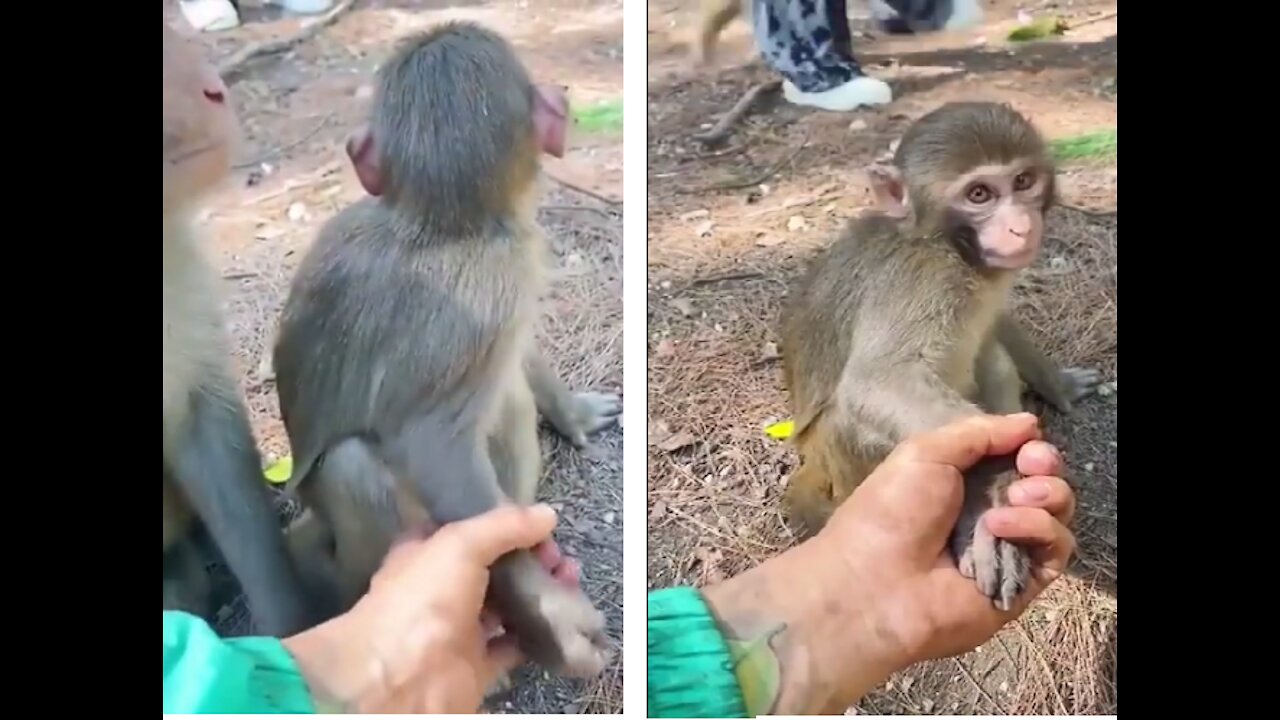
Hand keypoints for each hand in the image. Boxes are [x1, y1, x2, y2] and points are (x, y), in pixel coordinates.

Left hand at [281, 504, 561, 712]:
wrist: (404, 678)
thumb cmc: (422, 600)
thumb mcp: (459, 543)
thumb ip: (503, 525)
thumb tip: (547, 514)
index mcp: (424, 554)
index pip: (466, 530)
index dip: (501, 524)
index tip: (536, 525)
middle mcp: (439, 590)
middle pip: (493, 566)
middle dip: (529, 558)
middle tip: (559, 559)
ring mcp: (458, 628)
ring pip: (506, 603)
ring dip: (538, 592)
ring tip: (569, 583)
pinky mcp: (476, 663)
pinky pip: (513, 643)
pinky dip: (537, 632)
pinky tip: (560, 618)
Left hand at [819, 412, 1076, 663]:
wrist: (876, 587)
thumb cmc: (891, 512)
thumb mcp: (925, 454)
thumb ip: (978, 433)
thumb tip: (1029, 423)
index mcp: (962, 481)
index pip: (1016, 457)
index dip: (1028, 446)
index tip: (1027, 444)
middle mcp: (989, 512)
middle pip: (1043, 482)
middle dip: (1045, 466)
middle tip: (1031, 465)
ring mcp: (1008, 548)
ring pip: (1056, 513)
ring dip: (1046, 495)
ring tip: (1017, 496)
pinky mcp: (1023, 582)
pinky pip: (1055, 550)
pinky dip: (1036, 529)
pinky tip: (1001, 527)